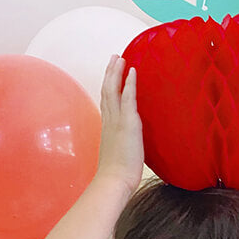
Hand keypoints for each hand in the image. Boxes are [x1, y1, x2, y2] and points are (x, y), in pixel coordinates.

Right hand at [97, 54, 143, 193]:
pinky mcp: (127, 122)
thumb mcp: (117, 157)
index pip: (106, 102)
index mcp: (107, 128)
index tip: (110, 75)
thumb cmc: (116, 175)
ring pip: (113, 90)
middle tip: (114, 58)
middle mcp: (109, 121)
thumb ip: (120, 148)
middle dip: (110, 73)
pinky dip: (129, 82)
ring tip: (120, 58)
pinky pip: (127, 97)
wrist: (113, 181)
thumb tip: (124, 149)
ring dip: (117, 72)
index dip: (108, 87)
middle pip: (107, 91)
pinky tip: (132, 70)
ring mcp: (117, 120)